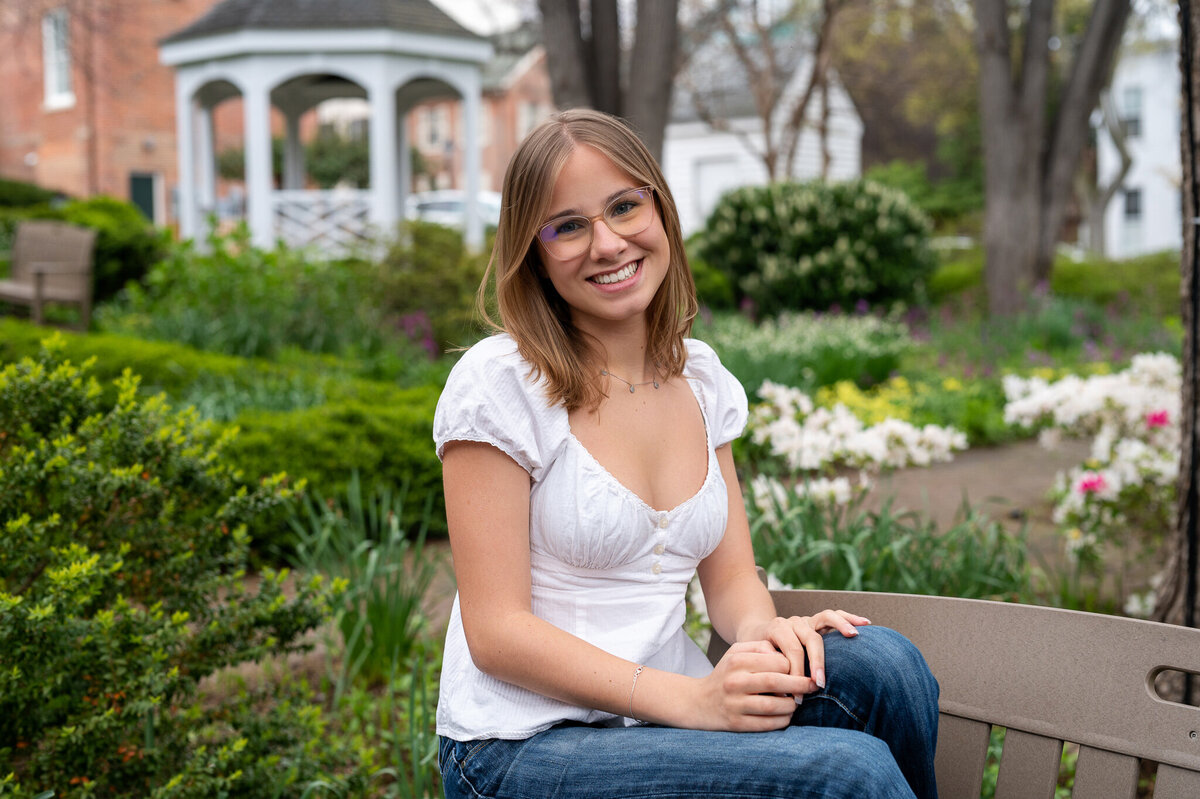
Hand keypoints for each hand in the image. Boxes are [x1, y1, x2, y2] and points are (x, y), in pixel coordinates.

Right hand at [689, 640, 813, 731]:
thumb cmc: (725, 674)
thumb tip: (785, 656)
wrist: (698, 703)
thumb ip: (760, 647)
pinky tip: (786, 716)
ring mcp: (735, 704)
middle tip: (813, 686)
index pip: (776, 661)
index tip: (800, 670)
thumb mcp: (736, 653)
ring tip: (797, 702)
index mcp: (736, 661)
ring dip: (792, 705)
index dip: (793, 666)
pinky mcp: (736, 724)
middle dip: (800, 685)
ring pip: (774, 705)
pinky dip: (782, 720)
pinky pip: (767, 724)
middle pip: (776, 682)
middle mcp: (734, 681)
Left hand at [743, 610, 870, 691]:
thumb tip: (780, 683)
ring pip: (826, 618)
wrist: (755, 635)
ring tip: (854, 635)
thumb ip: (766, 665)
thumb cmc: (757, 653)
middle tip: (820, 684)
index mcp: (777, 629)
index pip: (792, 650)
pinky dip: (849, 618)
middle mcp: (793, 621)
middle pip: (810, 638)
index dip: (796, 673)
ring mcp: (807, 620)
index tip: (799, 696)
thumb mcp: (756, 658)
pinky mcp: (817, 621)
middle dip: (817, 662)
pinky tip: (865, 624)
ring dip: (841, 626)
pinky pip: (834, 616)